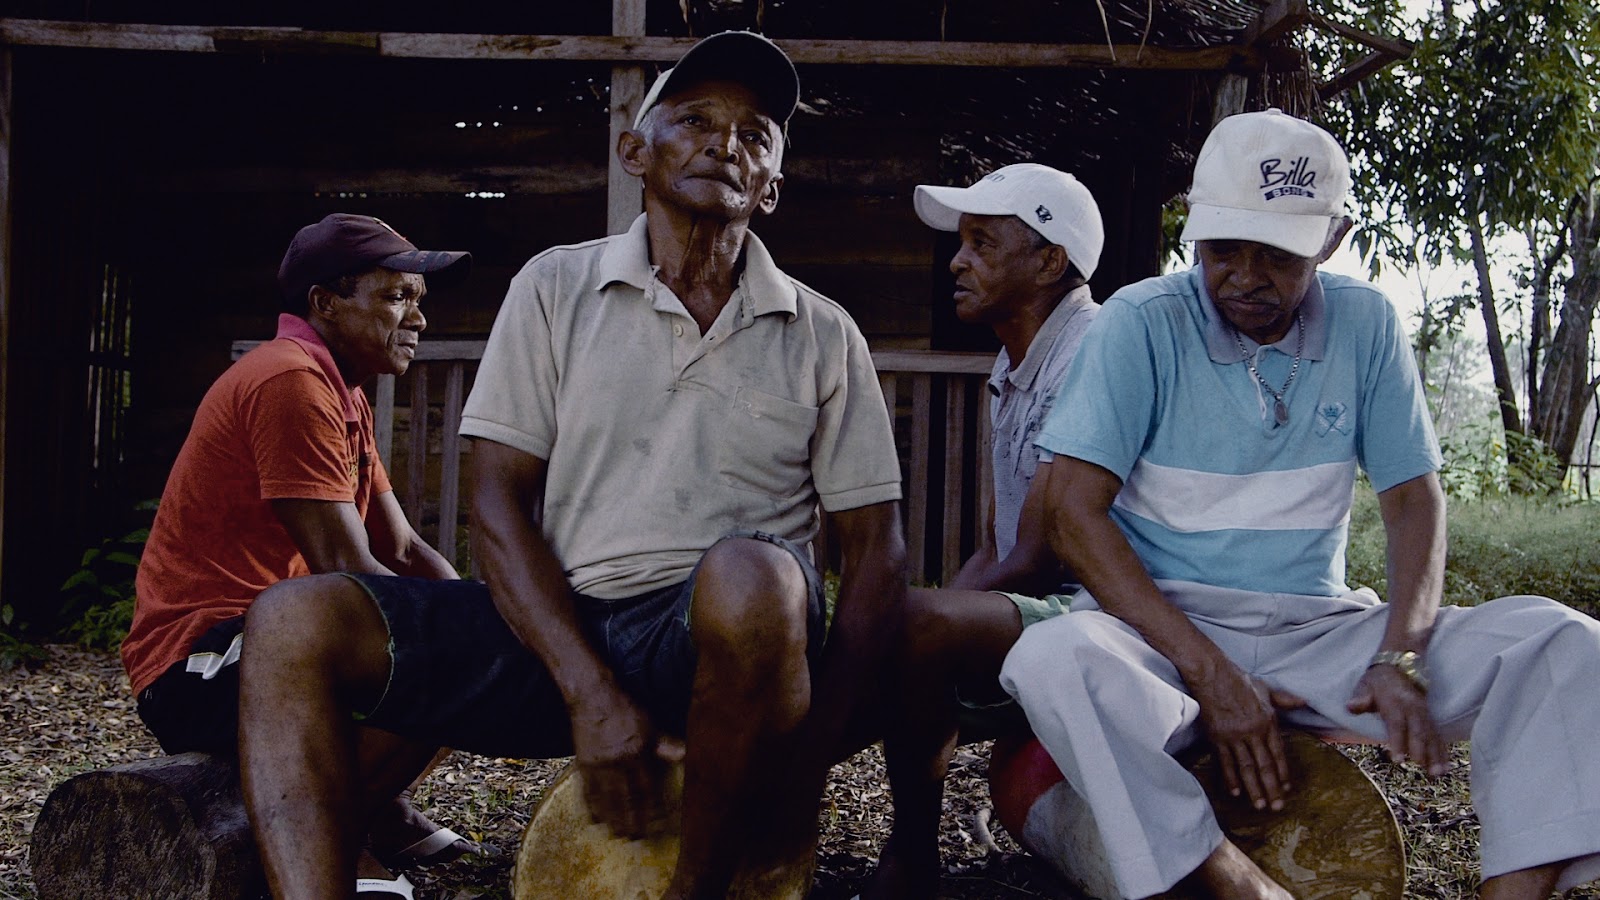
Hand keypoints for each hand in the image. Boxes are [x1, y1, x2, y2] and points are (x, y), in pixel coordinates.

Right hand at [568, 689, 684, 838]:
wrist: (593, 697)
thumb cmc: (626, 710)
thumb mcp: (650, 725)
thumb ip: (666, 745)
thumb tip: (686, 755)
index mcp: (636, 754)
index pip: (645, 788)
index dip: (650, 808)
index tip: (654, 823)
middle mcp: (617, 763)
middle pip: (624, 798)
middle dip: (630, 820)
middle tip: (634, 838)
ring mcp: (598, 765)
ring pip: (606, 798)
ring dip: (612, 818)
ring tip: (616, 834)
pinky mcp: (583, 765)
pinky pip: (587, 791)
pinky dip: (591, 807)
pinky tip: (594, 819)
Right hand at [1194, 665, 1306, 811]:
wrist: (1212, 674)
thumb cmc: (1239, 680)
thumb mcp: (1265, 689)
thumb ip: (1284, 700)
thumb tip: (1303, 702)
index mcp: (1268, 722)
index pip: (1278, 754)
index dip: (1283, 773)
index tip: (1287, 789)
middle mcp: (1253, 732)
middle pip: (1264, 766)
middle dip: (1272, 788)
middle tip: (1277, 807)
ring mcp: (1234, 736)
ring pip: (1246, 768)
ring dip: (1253, 789)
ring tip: (1259, 806)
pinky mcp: (1217, 737)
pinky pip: (1225, 762)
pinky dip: (1230, 778)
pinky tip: (1235, 792)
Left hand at [1347, 664, 1446, 774]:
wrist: (1399, 666)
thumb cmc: (1378, 681)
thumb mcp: (1365, 684)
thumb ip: (1360, 698)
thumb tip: (1350, 706)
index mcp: (1395, 702)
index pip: (1397, 724)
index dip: (1398, 742)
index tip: (1399, 760)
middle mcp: (1413, 709)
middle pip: (1419, 732)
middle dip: (1423, 752)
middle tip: (1427, 772)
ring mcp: (1424, 713)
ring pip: (1432, 736)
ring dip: (1436, 755)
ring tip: (1438, 774)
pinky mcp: (1430, 718)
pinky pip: (1438, 735)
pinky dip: (1443, 751)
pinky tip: (1446, 767)